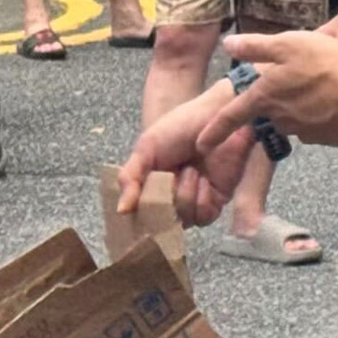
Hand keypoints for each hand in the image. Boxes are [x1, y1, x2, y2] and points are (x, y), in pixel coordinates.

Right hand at [113, 85, 255, 229]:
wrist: (214, 115)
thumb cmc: (178, 128)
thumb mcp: (146, 149)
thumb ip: (130, 179)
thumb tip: (120, 210)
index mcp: (152, 185)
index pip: (142, 213)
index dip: (140, 215)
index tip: (137, 210)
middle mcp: (173, 196)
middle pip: (162, 222)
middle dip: (164, 204)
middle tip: (169, 180)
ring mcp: (195, 199)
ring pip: (184, 221)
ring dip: (185, 196)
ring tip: (190, 170)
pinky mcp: (217, 200)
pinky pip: (205, 217)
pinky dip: (201, 200)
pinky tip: (203, 180)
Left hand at [203, 28, 337, 148]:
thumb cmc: (327, 66)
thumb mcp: (288, 45)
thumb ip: (256, 47)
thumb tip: (229, 45)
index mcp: (266, 97)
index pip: (232, 116)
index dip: (214, 130)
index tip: (200, 145)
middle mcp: (281, 119)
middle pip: (273, 109)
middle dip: (286, 90)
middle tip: (310, 65)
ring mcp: (306, 132)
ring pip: (299, 112)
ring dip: (310, 94)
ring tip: (335, 69)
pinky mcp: (330, 138)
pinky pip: (321, 121)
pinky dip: (328, 107)